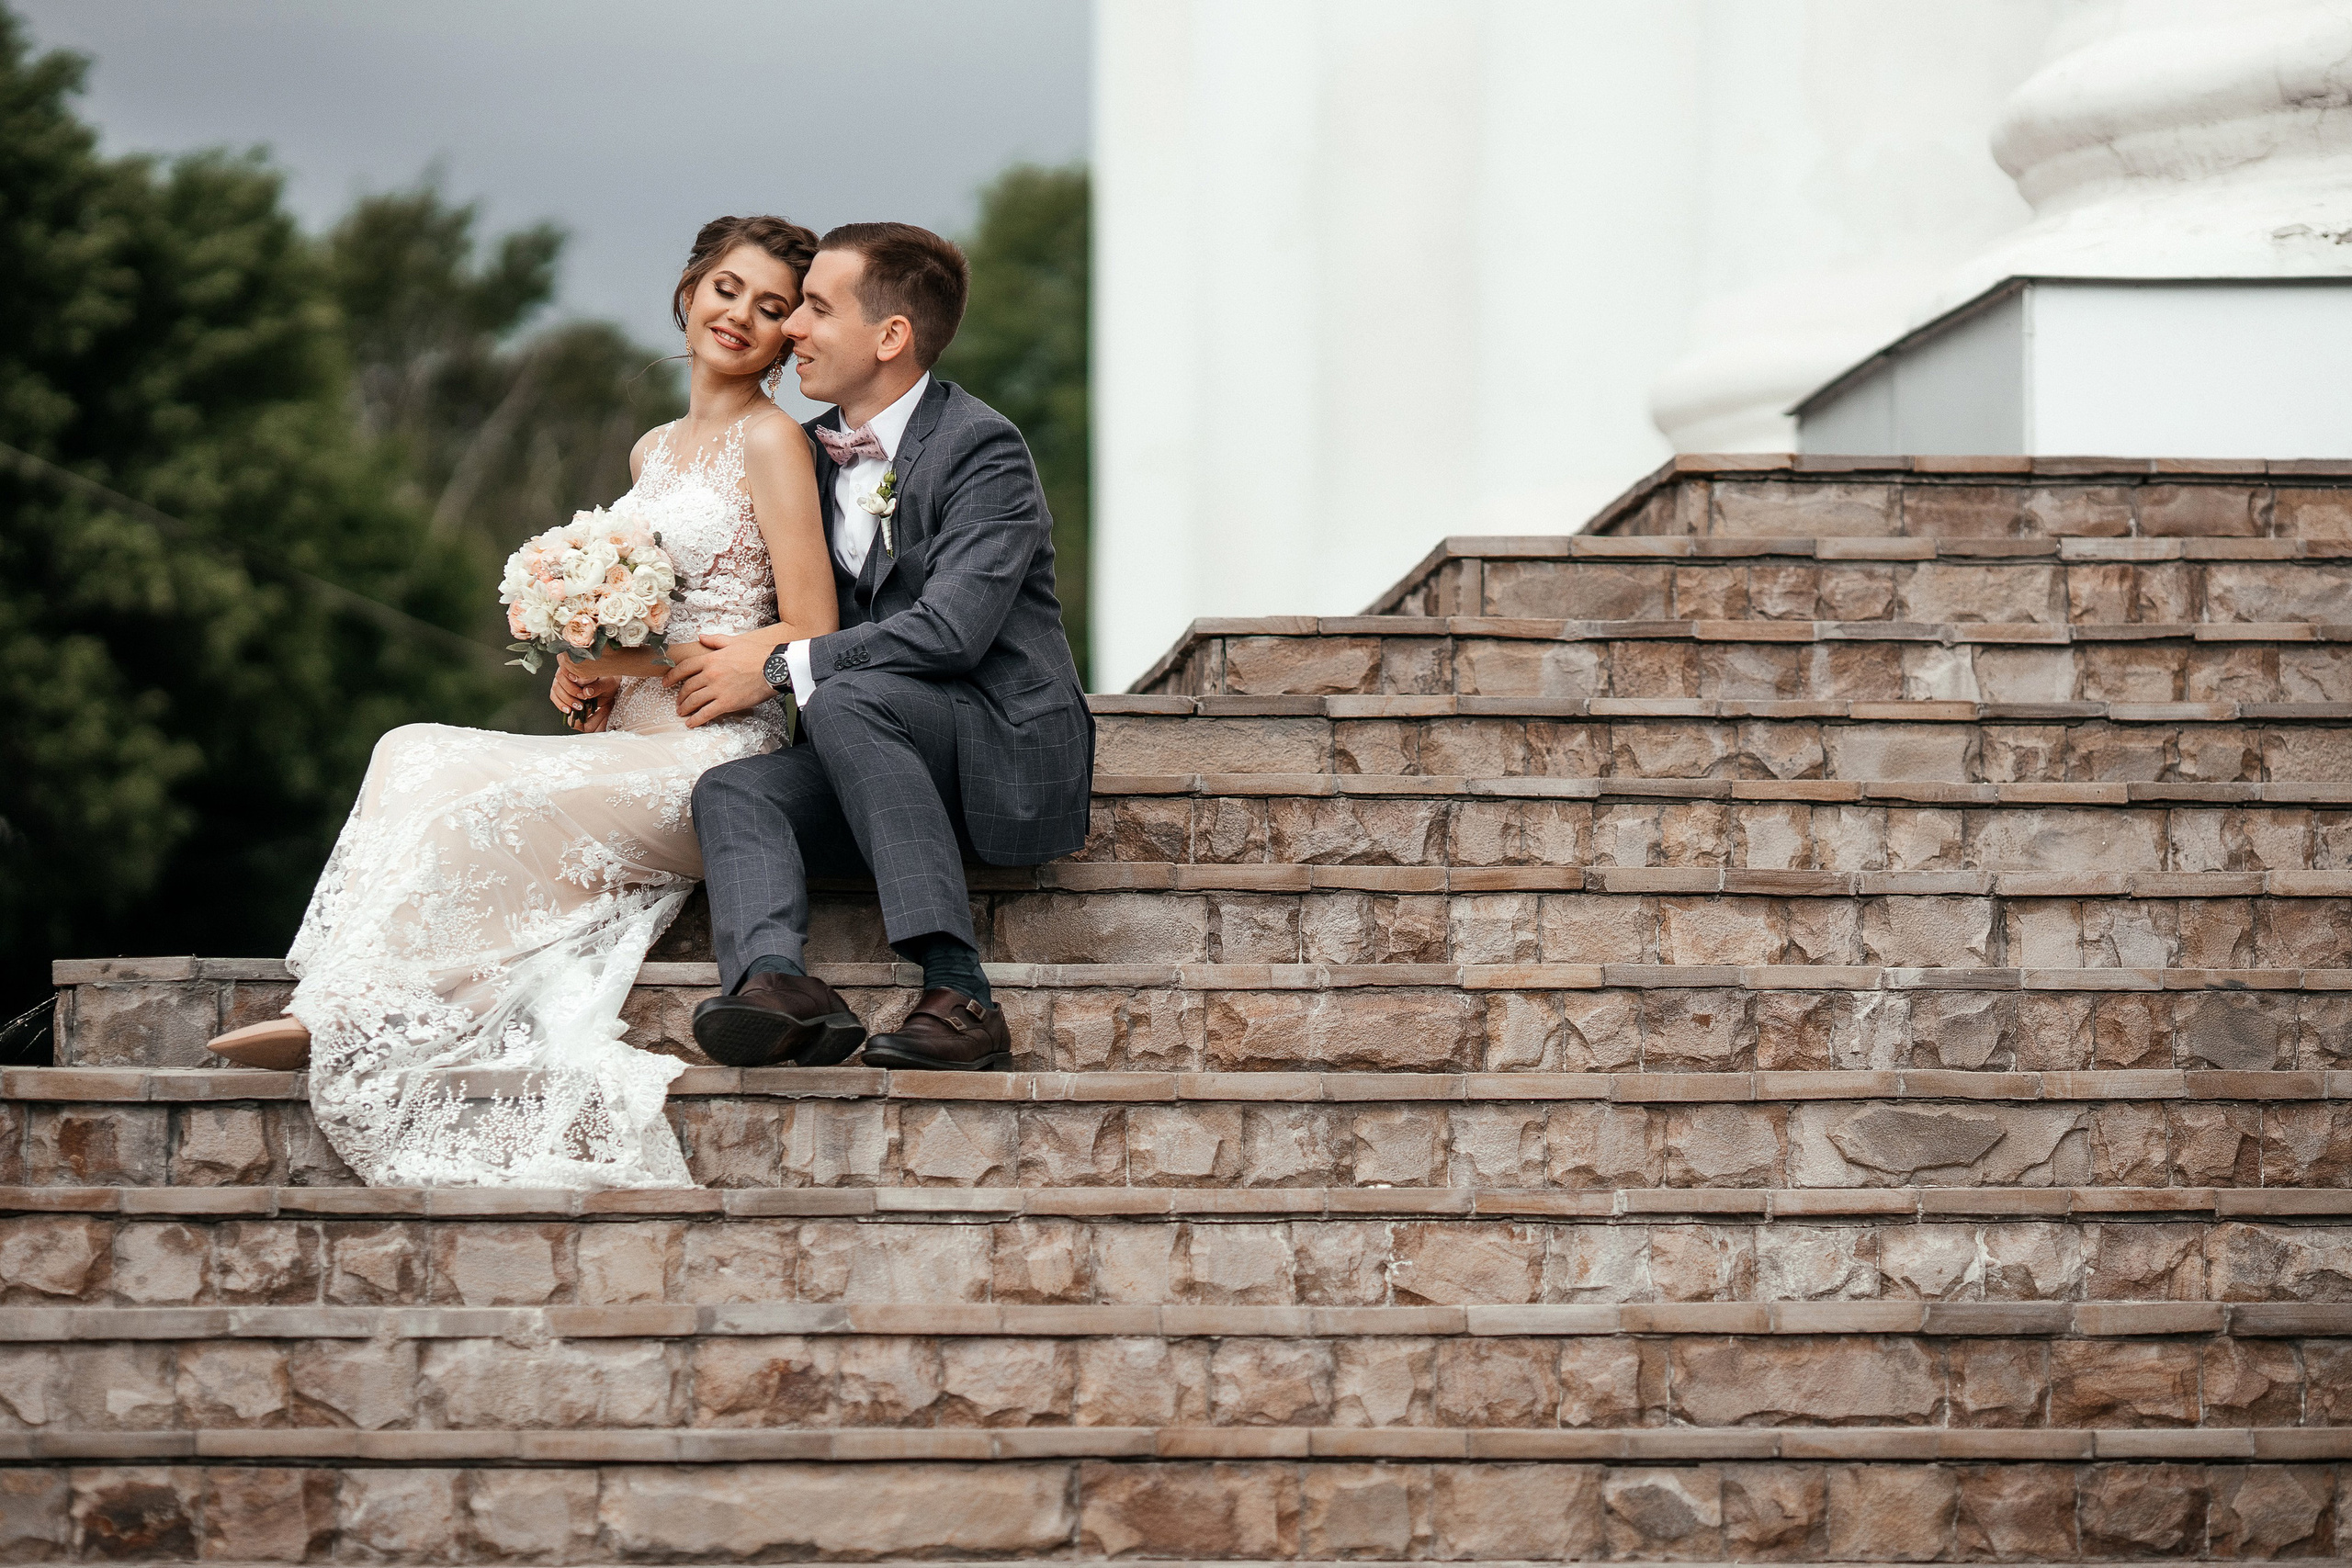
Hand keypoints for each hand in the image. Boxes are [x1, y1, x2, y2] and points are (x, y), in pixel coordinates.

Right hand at [553, 654, 618, 733]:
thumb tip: (586, 692)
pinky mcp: (560, 691)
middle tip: (583, 698)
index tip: (576, 680)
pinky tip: (569, 710)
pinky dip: (560, 704)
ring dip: (566, 699)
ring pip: (556, 688)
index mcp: (577, 663)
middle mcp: (566, 670)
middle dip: (571, 690)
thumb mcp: (608, 684)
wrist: (607, 689)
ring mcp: (561, 680)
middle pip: (559, 677)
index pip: (565, 662)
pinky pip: (554, 696)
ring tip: (579, 706)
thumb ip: (598, 686)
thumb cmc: (607, 682)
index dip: (568, 671)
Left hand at [663, 632, 778, 727]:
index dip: (672, 676)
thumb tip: (701, 636)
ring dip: (685, 708)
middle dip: (680, 696)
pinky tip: (691, 723)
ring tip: (682, 713)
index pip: (684, 668)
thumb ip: (716, 640)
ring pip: (694, 701)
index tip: (666, 682)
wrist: (775, 667)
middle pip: (688, 687)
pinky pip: (706, 713)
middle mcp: (710, 674)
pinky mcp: (727, 703)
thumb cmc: (758, 654)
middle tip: (678, 702)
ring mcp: (717, 690)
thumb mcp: (734, 642)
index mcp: (710, 659)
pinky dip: (696, 719)